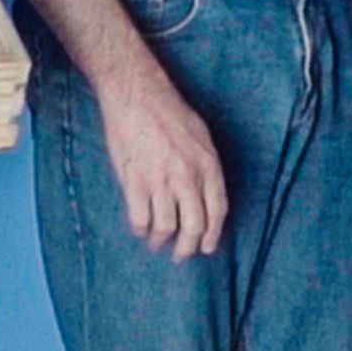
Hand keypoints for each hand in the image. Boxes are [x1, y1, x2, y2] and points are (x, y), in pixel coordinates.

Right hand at [100, 70, 229, 260]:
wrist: (137, 95)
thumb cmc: (169, 111)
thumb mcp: (201, 136)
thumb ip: (206, 166)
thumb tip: (206, 196)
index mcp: (208, 165)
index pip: (217, 211)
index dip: (212, 235)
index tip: (206, 247)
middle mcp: (187, 176)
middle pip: (194, 227)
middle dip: (188, 248)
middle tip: (181, 255)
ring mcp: (160, 180)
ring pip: (166, 228)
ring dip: (161, 242)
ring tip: (156, 243)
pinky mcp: (134, 181)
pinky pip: (140, 219)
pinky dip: (140, 229)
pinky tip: (139, 228)